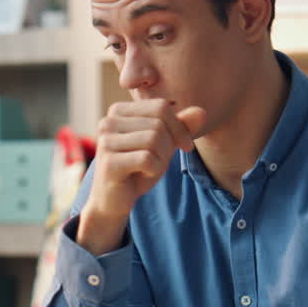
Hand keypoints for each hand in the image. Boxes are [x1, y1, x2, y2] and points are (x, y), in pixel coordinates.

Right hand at [78, 99, 205, 254]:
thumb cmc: (138, 168)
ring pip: (154, 139)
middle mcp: (108, 122)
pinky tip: (143, 176)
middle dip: (169, 146)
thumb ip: (181, 126)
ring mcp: (106, 142)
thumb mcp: (164, 144)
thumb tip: (201, 112)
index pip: (161, 107)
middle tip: (159, 161)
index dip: (180, 127)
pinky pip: (147, 159)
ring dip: (161, 159)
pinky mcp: (109, 163)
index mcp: (119, 111)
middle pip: (159, 124)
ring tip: (148, 168)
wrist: (115, 200)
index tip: (185, 145)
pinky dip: (154, 170)